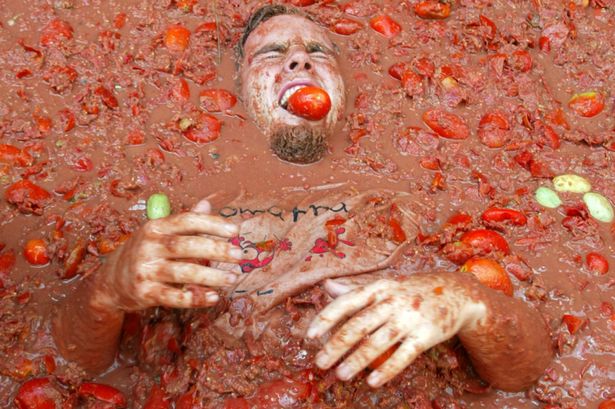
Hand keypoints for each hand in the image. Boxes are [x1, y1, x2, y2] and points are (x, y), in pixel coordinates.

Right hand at [93, 200, 241, 310]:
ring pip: (184, 272)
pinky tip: (213, 297)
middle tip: (239, 255)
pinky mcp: (145, 293)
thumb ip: (185, 222)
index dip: (213, 224)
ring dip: (211, 276)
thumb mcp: (159, 233)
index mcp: (155, 227)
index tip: (236, 230)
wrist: (109, 282)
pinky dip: (195, 298)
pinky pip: (174, 296)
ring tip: (232, 278)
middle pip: (187, 245)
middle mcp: (149, 246)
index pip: (188, 221)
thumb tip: (207, 203)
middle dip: (216, 249)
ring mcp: (146, 270)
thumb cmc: (143, 253)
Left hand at [306, 275, 486, 386]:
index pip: (346, 302)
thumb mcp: (385, 285)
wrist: (458, 293)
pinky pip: (403, 355)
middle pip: (358, 325)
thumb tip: (326, 287)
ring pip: (377, 343)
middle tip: (320, 362)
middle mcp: (392, 301)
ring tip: (340, 375)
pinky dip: (387, 370)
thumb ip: (355, 289)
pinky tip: (371, 382)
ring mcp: (410, 318)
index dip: (326, 319)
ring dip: (356, 361)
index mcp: (379, 288)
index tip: (309, 336)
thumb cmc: (413, 290)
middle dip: (336, 345)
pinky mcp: (426, 335)